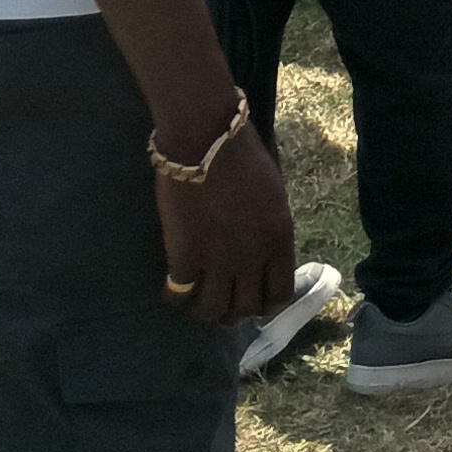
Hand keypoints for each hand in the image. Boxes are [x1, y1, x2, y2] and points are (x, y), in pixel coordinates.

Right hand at [155, 110, 296, 323]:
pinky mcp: (184, 256)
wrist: (205, 138)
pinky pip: (179, 294)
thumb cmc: (242, 156)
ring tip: (196, 302)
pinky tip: (171, 287)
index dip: (266, 306)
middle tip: (222, 304)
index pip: (280, 293)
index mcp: (280, 238)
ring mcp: (218, 259)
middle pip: (246, 308)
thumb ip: (271, 231)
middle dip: (235, 312)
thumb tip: (262, 256)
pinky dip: (174, 296)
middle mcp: (253, 256)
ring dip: (205, 312)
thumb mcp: (273, 197)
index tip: (255, 304)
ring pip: (213, 310)